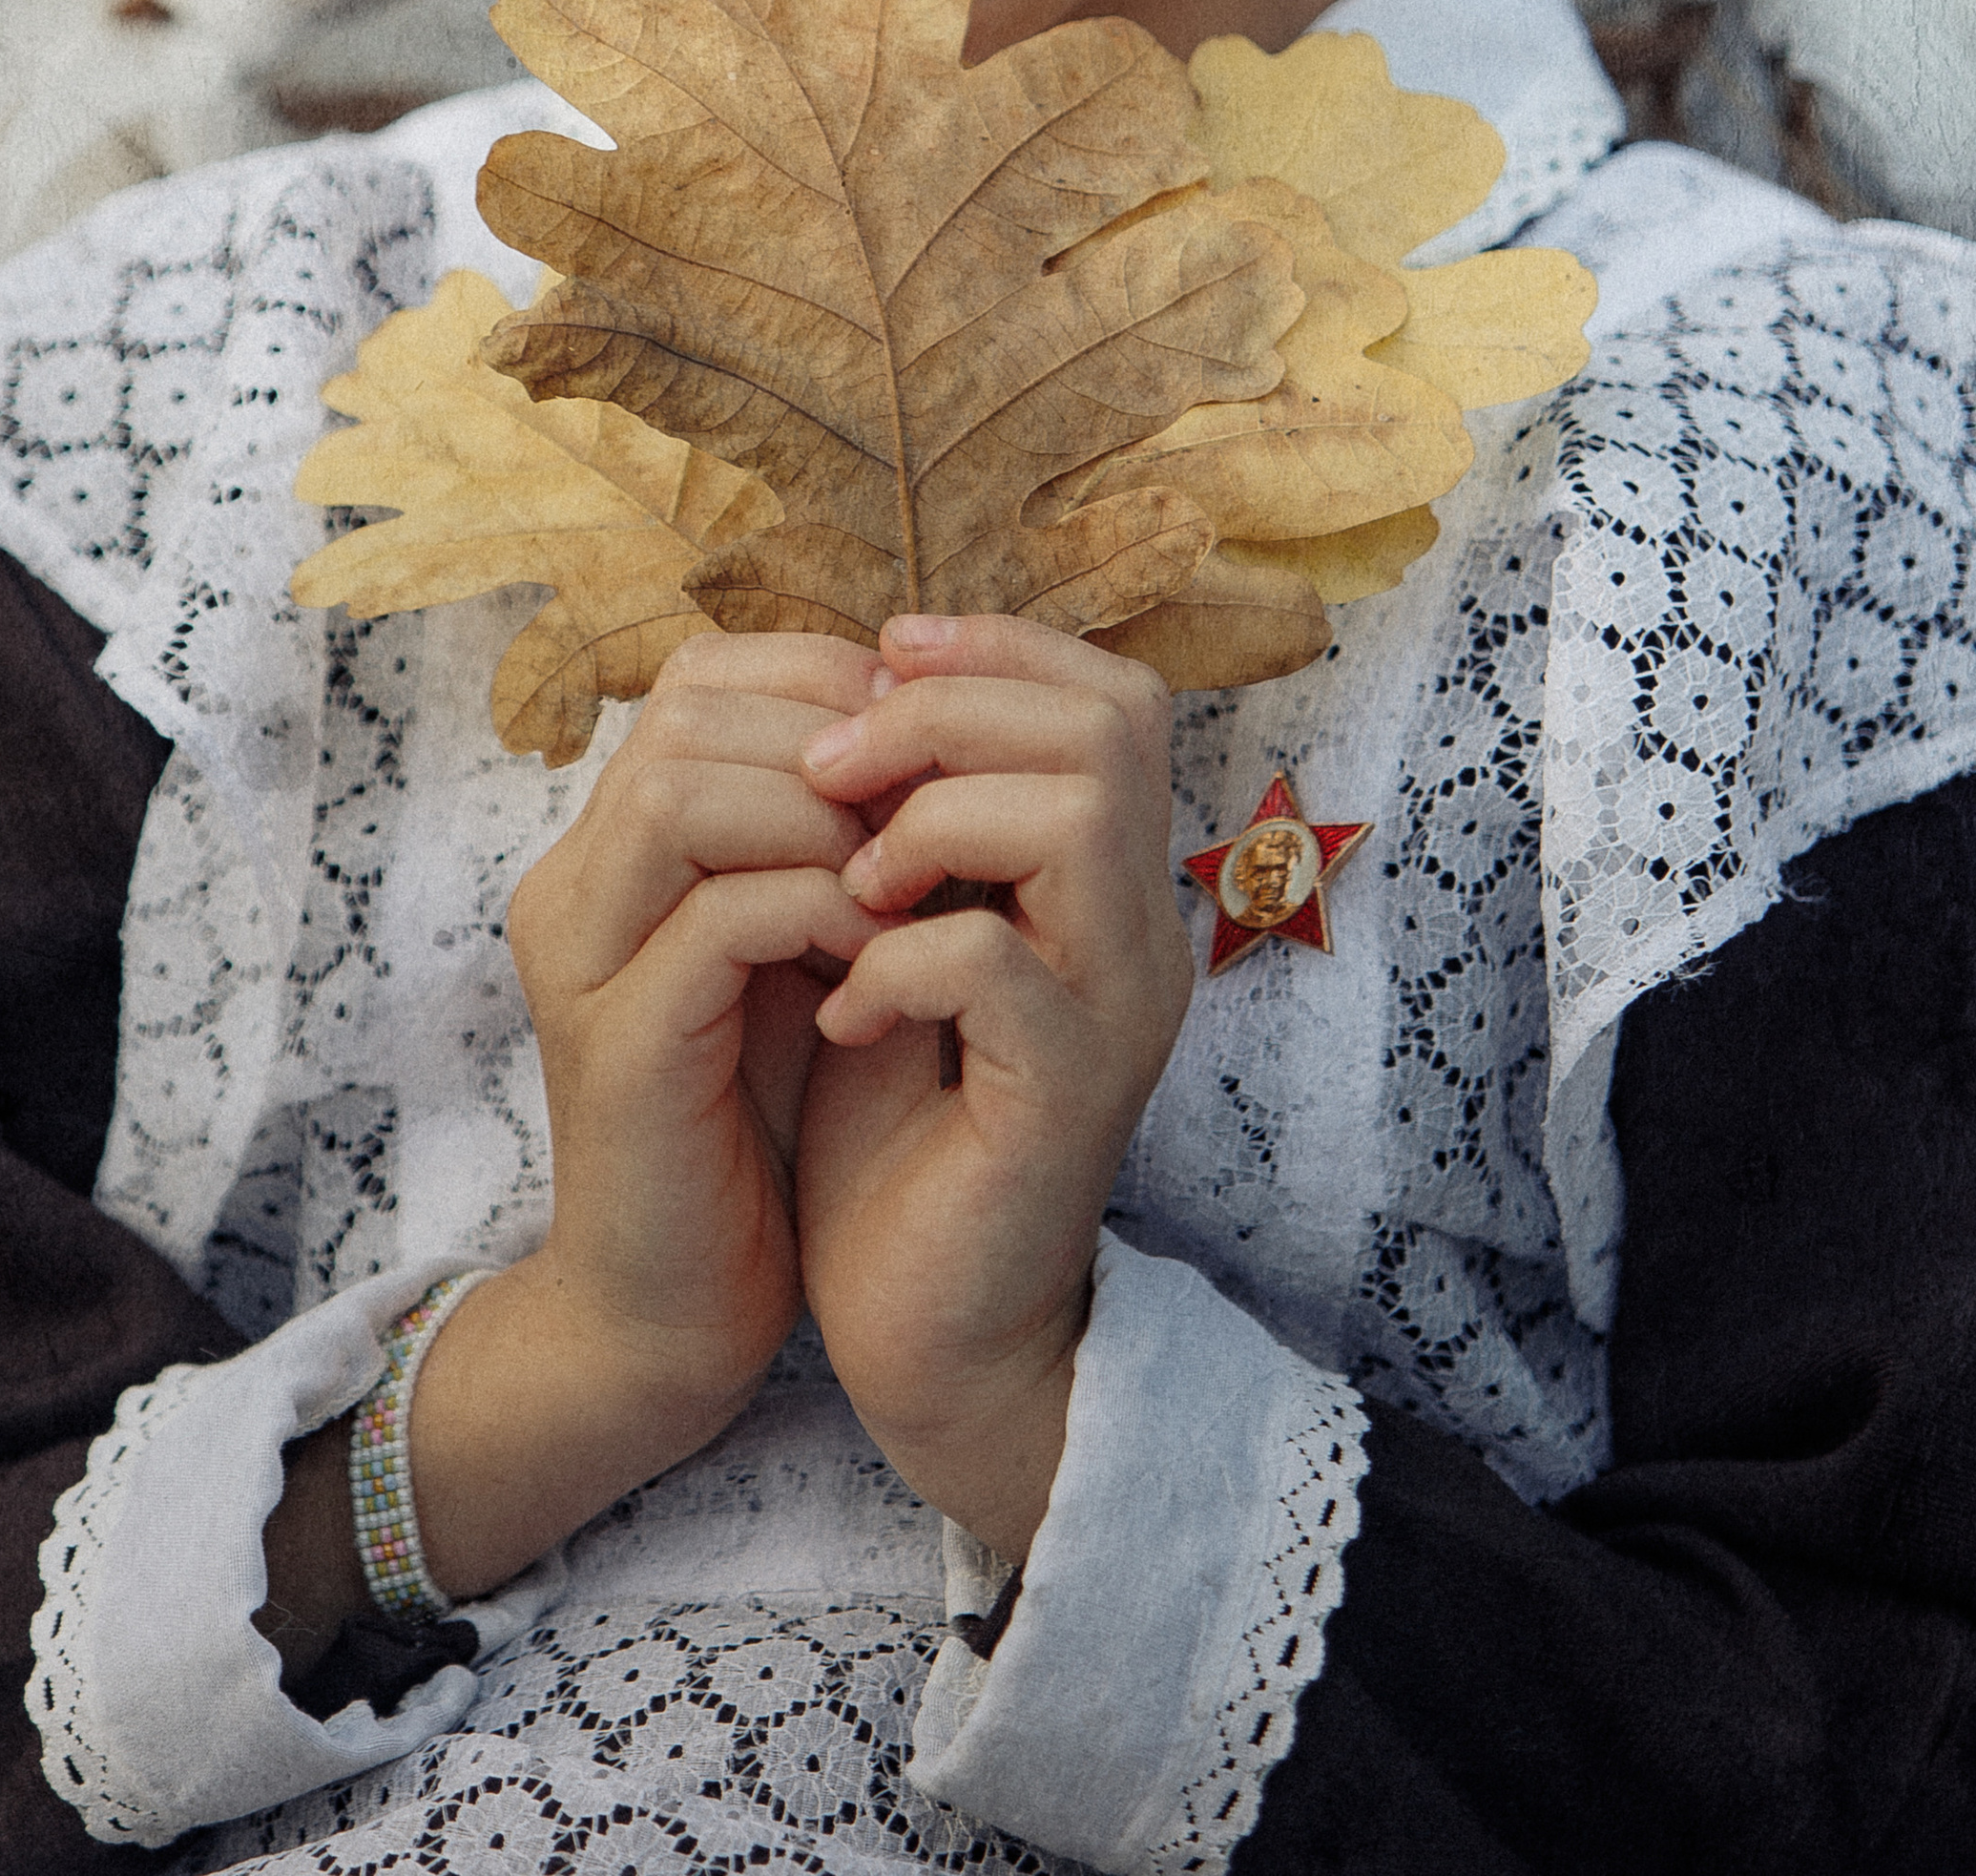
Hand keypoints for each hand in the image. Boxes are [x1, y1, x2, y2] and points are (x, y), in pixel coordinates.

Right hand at [278, 631, 889, 1629]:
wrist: (678, 1312)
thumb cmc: (758, 1119)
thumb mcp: (797, 944)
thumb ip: (824, 836)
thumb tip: (928, 717)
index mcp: (609, 845)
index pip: (699, 678)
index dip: (822, 681)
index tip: (921, 746)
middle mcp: (571, 882)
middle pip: (688, 709)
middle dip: (833, 736)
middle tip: (926, 802)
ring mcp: (579, 960)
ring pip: (688, 791)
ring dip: (824, 816)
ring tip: (904, 870)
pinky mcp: (614, 1046)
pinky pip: (719, 917)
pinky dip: (819, 912)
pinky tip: (880, 949)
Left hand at [790, 615, 1194, 1560]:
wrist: (921, 1327)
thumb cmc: (897, 1125)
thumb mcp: (899, 938)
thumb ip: (908, 826)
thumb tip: (859, 683)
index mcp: (1106, 882)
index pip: (1113, 695)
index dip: (998, 647)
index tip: (878, 657)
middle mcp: (1139, 932)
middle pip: (1106, 727)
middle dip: (949, 712)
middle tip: (836, 767)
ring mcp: (1115, 1012)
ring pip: (1073, 817)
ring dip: (933, 820)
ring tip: (847, 886)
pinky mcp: (1065, 1096)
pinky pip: (996, 963)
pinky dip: (897, 960)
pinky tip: (842, 1007)